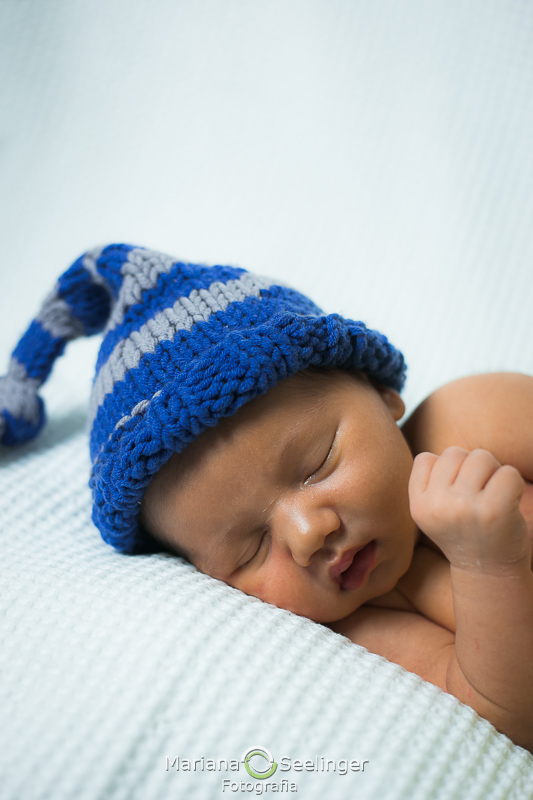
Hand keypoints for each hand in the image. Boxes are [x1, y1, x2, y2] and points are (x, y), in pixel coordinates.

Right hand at [409, 446, 529, 573]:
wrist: (489, 573)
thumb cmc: (465, 532)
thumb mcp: (433, 510)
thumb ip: (432, 480)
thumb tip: (450, 453)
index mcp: (418, 506)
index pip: (426, 458)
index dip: (445, 471)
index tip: (454, 495)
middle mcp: (437, 506)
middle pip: (455, 453)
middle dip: (470, 467)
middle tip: (478, 495)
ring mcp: (464, 507)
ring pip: (481, 456)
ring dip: (492, 471)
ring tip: (492, 496)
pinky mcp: (494, 510)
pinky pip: (508, 472)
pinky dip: (513, 483)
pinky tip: (508, 503)